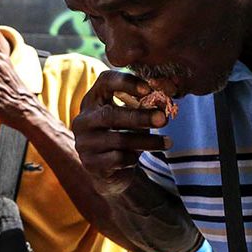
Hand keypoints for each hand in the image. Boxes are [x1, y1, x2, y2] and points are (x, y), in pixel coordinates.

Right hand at [70, 70, 169, 195]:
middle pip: (110, 115)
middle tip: (163, 119)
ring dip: (147, 141)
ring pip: (118, 140)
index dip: (126, 82)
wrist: (109, 170)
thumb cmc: (122, 134)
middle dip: (140, 117)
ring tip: (167, 142)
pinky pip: (118, 159)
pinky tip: (142, 157)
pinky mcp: (90, 163)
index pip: (105, 82)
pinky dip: (134, 158)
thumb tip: (163, 104)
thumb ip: (143, 106)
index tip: (148, 89)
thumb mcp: (130, 116)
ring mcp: (84, 143)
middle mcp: (83, 119)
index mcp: (93, 99)